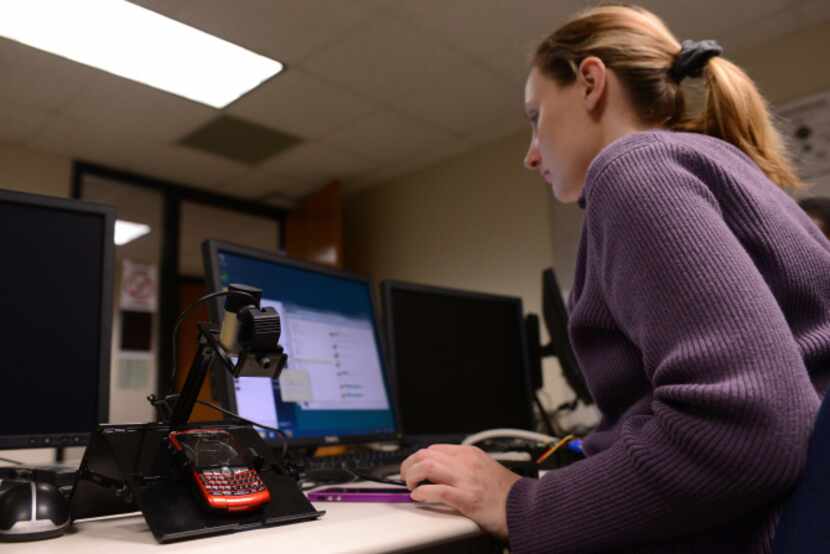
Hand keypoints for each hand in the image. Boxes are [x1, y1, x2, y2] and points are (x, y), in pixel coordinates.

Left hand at [400, 444, 522, 538]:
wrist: (524, 507)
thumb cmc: (507, 492)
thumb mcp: (485, 468)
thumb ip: (465, 465)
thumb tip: (442, 470)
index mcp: (470, 454)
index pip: (434, 449)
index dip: (418, 458)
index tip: (413, 467)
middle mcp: (466, 463)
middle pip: (426, 454)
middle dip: (409, 465)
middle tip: (405, 476)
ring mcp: (466, 480)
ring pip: (426, 466)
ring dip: (412, 476)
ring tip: (410, 485)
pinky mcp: (466, 498)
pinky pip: (436, 491)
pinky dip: (422, 493)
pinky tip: (418, 497)